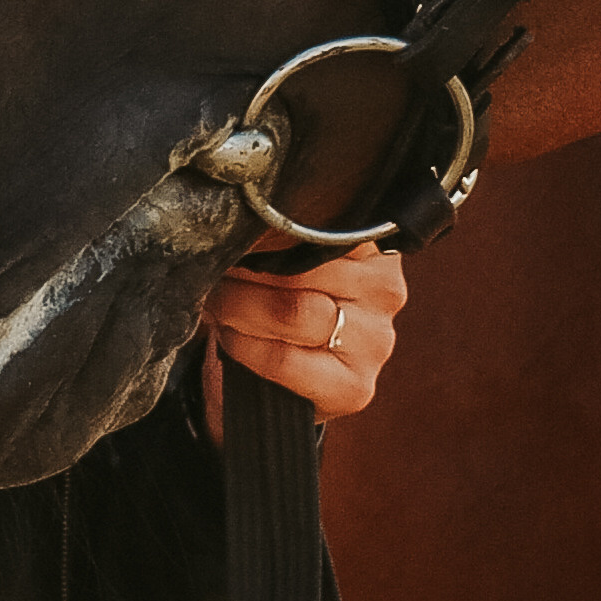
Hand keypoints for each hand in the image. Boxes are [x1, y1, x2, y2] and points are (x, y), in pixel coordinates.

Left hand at [199, 240, 406, 436]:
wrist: (280, 380)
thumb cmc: (284, 304)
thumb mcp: (291, 258)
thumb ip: (283, 235)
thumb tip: (242, 213)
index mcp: (374, 245)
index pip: (318, 223)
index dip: (266, 229)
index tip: (235, 232)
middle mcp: (385, 290)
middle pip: (300, 266)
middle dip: (245, 269)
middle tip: (215, 270)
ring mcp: (376, 341)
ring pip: (291, 311)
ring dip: (238, 306)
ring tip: (218, 302)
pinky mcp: (355, 387)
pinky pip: (283, 358)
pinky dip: (245, 345)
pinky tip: (231, 337)